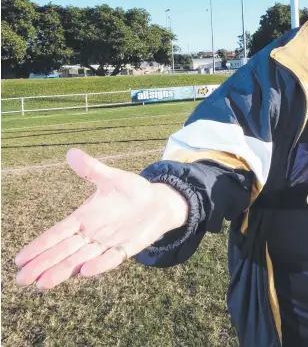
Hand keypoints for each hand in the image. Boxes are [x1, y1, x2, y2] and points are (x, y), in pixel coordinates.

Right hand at [14, 148, 188, 290]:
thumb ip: (92, 169)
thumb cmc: (131, 191)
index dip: (39, 245)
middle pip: (63, 251)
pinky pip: (111, 258)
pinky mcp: (126, 248)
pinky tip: (86, 272)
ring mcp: (108, 243)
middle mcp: (91, 234)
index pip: (57, 234)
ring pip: (81, 259)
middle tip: (22, 280)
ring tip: (44, 283)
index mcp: (83, 218)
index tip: (20, 259)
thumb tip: (71, 153)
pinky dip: (100, 264)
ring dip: (64, 270)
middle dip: (43, 265)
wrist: (159, 201)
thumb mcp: (111, 178)